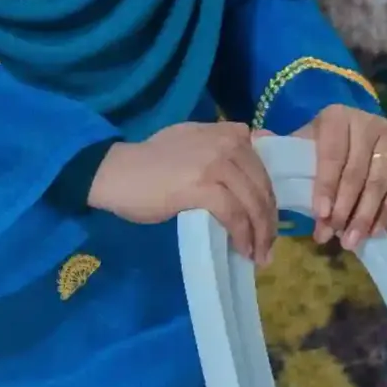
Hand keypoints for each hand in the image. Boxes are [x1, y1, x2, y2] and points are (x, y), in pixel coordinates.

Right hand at [88, 122, 278, 264]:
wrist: (118, 172)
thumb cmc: (149, 162)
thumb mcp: (190, 141)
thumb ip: (217, 147)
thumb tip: (243, 170)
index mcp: (225, 132)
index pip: (262, 163)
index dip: (269, 193)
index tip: (268, 217)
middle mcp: (225, 143)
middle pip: (261, 185)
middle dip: (269, 219)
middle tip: (268, 245)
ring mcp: (214, 164)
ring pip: (253, 201)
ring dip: (260, 233)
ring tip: (259, 255)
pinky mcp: (201, 187)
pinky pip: (234, 214)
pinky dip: (242, 235)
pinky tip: (242, 249)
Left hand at [296, 104, 386, 250]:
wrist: (360, 130)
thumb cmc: (325, 142)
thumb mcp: (304, 140)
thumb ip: (283, 147)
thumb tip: (256, 141)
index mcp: (336, 117)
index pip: (332, 155)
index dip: (326, 186)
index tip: (321, 215)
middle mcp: (367, 122)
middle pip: (356, 173)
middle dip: (345, 209)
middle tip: (335, 237)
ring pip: (378, 183)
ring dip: (365, 216)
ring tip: (351, 241)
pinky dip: (385, 212)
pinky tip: (373, 232)